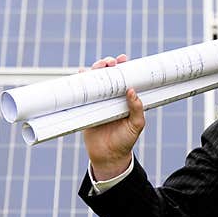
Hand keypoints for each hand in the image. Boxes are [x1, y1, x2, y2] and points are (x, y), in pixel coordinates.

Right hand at [80, 54, 144, 178]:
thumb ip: (137, 109)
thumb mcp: (136, 125)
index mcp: (125, 99)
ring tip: (98, 67)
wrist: (108, 156)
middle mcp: (112, 97)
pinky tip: (81, 74)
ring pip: (95, 80)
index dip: (124, 66)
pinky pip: (82, 92)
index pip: (125, 78)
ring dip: (95, 70)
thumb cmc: (125, 140)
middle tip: (110, 63)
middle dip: (108, 64)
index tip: (123, 59)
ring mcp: (98, 101)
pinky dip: (80, 82)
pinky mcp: (86, 108)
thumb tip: (132, 91)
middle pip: (108, 75)